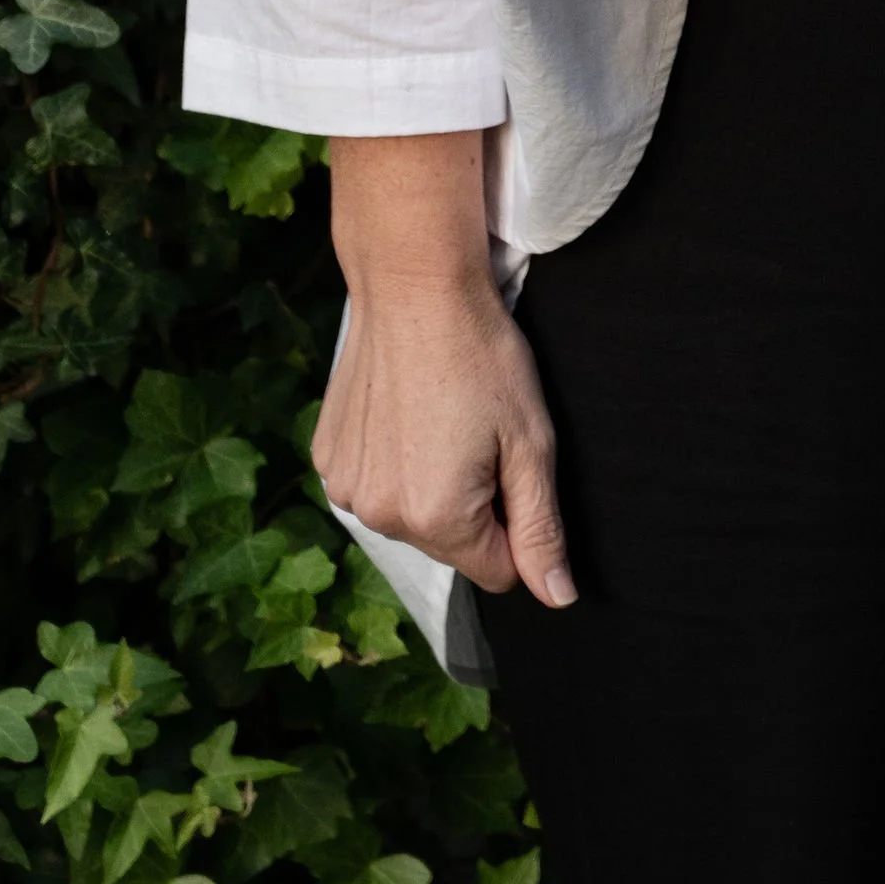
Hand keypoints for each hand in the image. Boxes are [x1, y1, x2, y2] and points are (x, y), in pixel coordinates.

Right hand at [312, 270, 575, 603]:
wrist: (414, 286)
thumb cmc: (482, 356)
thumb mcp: (531, 442)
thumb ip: (540, 528)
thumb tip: (557, 597)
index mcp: (437, 517)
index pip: (496, 571)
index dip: (515, 524)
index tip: (510, 464)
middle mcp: (381, 516)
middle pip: (451, 544)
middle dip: (472, 505)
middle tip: (478, 433)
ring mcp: (346, 488)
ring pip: (411, 517)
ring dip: (430, 485)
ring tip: (441, 418)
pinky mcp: (327, 458)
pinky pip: (375, 485)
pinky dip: (393, 462)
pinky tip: (405, 413)